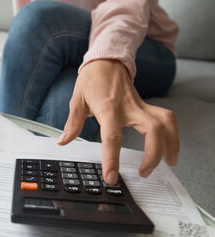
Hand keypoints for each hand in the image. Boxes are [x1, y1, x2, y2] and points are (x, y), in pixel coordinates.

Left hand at [58, 60, 178, 183]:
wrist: (106, 61)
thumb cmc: (91, 80)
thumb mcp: (77, 100)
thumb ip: (73, 123)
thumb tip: (64, 141)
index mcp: (108, 108)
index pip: (113, 137)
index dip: (112, 159)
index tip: (111, 176)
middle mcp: (129, 107)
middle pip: (152, 131)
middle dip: (153, 155)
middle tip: (144, 172)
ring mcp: (141, 106)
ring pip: (166, 123)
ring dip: (171, 144)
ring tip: (169, 163)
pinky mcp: (147, 106)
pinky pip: (166, 119)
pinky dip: (172, 134)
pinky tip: (169, 148)